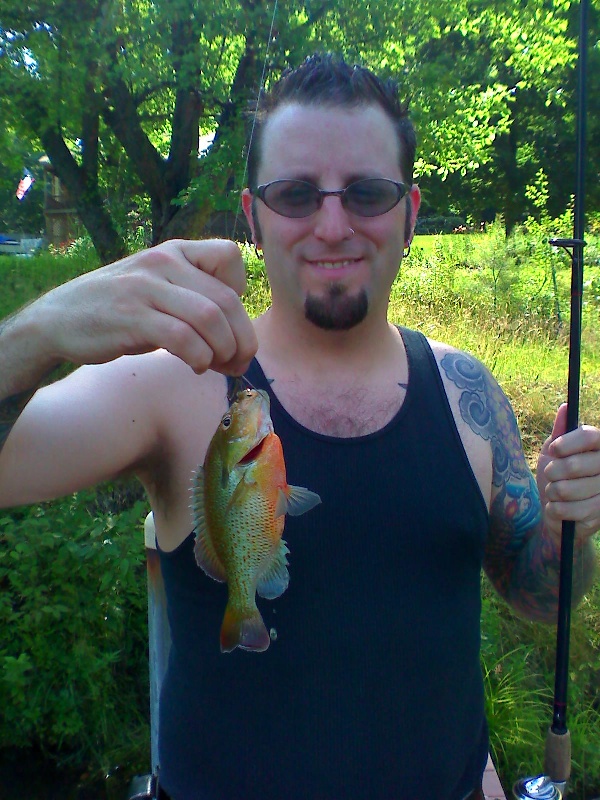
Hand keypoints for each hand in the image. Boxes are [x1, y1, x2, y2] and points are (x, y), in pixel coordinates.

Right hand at [29, 239, 257, 375]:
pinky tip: (196, 367)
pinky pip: (183, 338)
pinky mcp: (131, 317)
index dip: (241, 292)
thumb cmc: (118, 311)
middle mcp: (163, 262)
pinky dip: (200, 358)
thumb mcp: (158, 290)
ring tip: (218, 366)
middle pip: (227, 299)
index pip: (230, 256)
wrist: (56, 319)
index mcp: (174, 251)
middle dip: (242, 338)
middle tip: (240, 362)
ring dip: (224, 351)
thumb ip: (195, 301)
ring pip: (210, 318)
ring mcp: (146, 288)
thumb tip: (240, 340)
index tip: (230, 320)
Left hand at [537, 403, 599, 540]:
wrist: (559, 512)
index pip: (588, 436)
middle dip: (552, 472)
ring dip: (552, 492)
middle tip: (553, 476)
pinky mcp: (599, 515)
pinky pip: (566, 510)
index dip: (566, 443)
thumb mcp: (555, 452)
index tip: (554, 450)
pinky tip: (559, 508)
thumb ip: (561, 431)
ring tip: (555, 493)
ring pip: (565, 489)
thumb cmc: (558, 477)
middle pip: (573, 465)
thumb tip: (566, 407)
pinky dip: (554, 510)